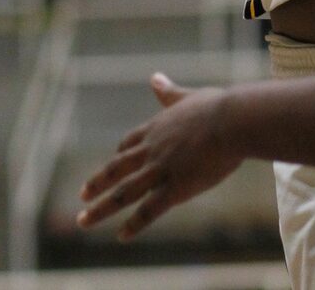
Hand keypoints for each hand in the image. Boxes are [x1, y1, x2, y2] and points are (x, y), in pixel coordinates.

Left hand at [77, 74, 239, 240]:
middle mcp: (152, 149)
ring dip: (101, 209)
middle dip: (96, 184)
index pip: (129, 144)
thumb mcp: (188, 96)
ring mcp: (160, 170)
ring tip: (84, 222)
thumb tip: (154, 78)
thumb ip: (169, 92)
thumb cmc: (218, 107)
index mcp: (157, 128)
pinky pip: (148, 210)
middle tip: (82, 197)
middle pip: (116, 169)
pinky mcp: (174, 188)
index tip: (110, 165)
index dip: (118, 157)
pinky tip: (121, 236)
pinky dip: (134, 224)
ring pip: (123, 192)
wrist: (233, 121)